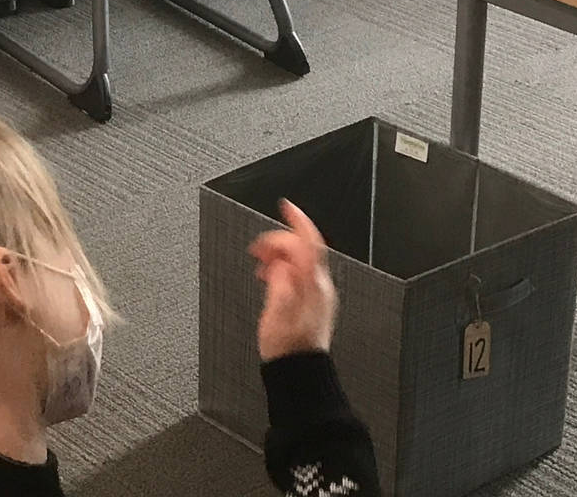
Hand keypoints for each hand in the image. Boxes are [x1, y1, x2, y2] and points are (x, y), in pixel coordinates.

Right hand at [250, 201, 336, 360]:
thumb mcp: (277, 312)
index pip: (311, 242)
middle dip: (278, 241)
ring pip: (298, 260)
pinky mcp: (310, 302)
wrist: (298, 371)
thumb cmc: (288, 348)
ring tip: (259, 262)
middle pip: (302, 248)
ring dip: (277, 255)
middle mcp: (319, 287)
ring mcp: (317, 294)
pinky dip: (281, 267)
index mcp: (314, 285)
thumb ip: (279, 281)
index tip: (286, 206)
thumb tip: (278, 263)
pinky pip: (297, 273)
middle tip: (257, 248)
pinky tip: (268, 276)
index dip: (298, 220)